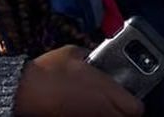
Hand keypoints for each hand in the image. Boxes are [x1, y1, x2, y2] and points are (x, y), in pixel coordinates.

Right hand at [14, 44, 143, 116]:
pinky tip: (87, 106)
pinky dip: (96, 113)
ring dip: (110, 112)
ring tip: (100, 101)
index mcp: (106, 91)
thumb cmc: (51, 71)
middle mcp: (104, 110)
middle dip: (124, 108)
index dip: (134, 99)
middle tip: (115, 97)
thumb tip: (97, 58)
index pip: (136, 107)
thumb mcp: (74, 53)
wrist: (27, 91)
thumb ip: (92, 56)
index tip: (128, 91)